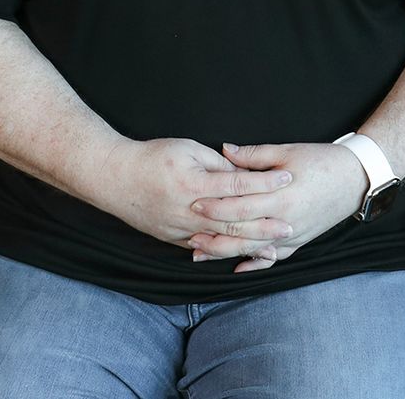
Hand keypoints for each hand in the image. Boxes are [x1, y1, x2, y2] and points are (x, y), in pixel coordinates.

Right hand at [88, 137, 294, 248]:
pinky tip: (244, 255)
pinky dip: (225, 253)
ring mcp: (179, 229)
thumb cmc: (151, 158)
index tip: (288, 177)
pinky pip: (204, 249)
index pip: (237, 184)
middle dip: (265, 224)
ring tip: (275, 248)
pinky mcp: (173, 239)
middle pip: (233, 221)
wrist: (112, 178)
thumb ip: (218, 164)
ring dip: (249, 246)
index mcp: (193, 184)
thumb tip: (245, 173)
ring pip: (220, 241)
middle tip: (291, 224)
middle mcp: (188, 211)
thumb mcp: (187, 149)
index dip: (265, 181)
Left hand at [186, 142, 368, 271]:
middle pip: (241, 232)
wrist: (357, 178)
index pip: (239, 206)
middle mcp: (286, 221)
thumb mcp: (289, 151)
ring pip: (253, 249)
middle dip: (212, 232)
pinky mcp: (300, 242)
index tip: (193, 202)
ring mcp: (294, 234)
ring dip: (225, 252)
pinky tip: (237, 267)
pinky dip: (254, 264)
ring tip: (200, 251)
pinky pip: (274, 257)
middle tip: (188, 230)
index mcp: (281, 196)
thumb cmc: (323, 160)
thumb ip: (254, 155)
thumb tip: (224, 150)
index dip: (214, 206)